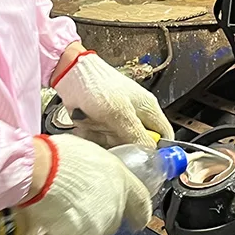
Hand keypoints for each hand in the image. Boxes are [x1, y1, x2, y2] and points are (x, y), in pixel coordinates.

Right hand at [16, 135, 151, 234]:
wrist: (40, 171)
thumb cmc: (56, 156)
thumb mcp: (85, 152)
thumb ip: (95, 170)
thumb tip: (89, 174)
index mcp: (120, 178)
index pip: (141, 202)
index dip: (139, 212)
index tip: (138, 220)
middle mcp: (115, 204)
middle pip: (111, 220)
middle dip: (95, 216)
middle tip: (73, 204)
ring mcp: (100, 224)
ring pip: (91, 234)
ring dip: (76, 227)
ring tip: (54, 210)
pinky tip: (46, 222)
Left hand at [53, 52, 174, 148]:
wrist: (69, 74)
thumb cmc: (97, 84)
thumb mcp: (120, 113)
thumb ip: (136, 135)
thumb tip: (150, 154)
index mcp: (148, 108)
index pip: (165, 136)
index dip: (159, 151)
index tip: (147, 160)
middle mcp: (135, 114)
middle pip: (137, 144)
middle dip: (122, 144)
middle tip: (110, 136)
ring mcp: (117, 119)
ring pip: (116, 143)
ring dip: (103, 139)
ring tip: (94, 125)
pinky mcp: (101, 122)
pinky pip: (99, 139)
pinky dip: (91, 135)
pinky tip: (86, 124)